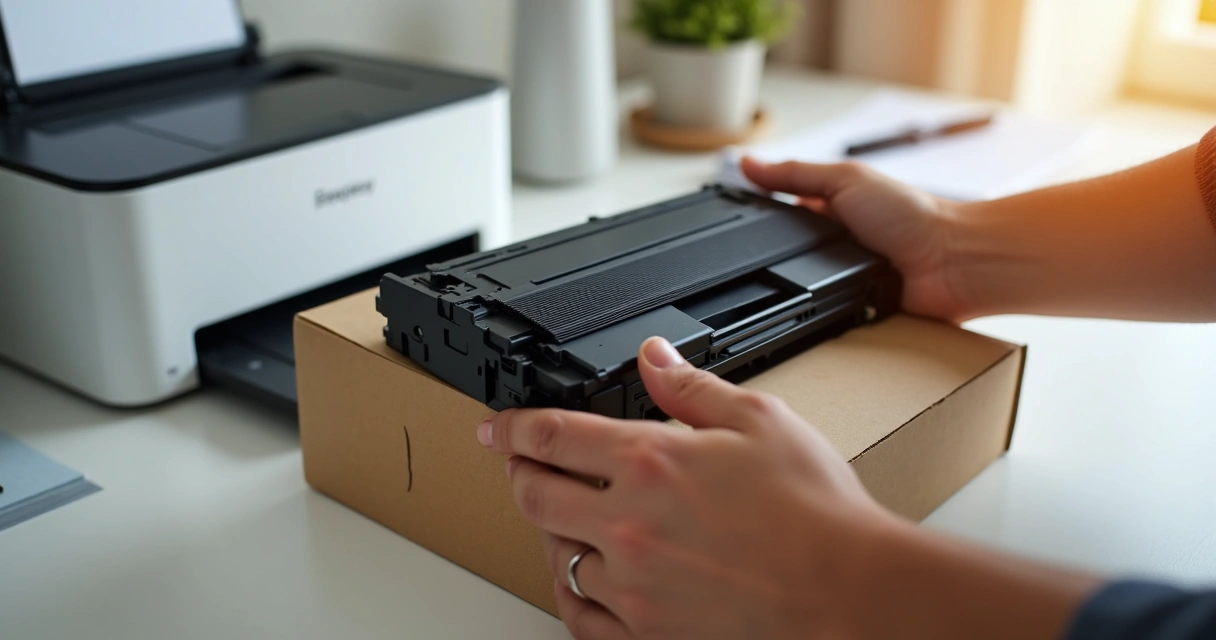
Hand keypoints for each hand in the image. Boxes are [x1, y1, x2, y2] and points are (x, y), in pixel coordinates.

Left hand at [476, 337, 899, 638]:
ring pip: (557, 557)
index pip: (552, 436)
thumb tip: (653, 355)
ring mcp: (634, 586)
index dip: (512, 428)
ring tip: (559, 520)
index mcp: (651, 462)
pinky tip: (577, 583)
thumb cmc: (815, 513)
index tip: (496, 429)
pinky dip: (570, 595)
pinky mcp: (649, 635)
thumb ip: (692, 386)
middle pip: (536, 495)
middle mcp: (629, 524)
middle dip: (519, 474)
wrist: (850, 593)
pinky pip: (581, 618)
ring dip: (550, 532)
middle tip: (519, 466)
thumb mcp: (760, 420)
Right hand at [741, 156, 968, 321]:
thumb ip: (795, 173)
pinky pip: (822, 310)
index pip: (781, 208)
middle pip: (785, 250)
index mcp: (833, 204)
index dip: (758, 213)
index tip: (729, 214)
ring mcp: (844, 272)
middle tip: (763, 254)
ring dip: (798, 281)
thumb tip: (747, 162)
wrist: (950, 262)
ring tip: (797, 275)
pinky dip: (819, 307)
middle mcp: (837, 238)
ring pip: (800, 283)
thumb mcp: (845, 180)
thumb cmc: (912, 215)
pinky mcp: (852, 304)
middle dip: (775, 254)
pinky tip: (815, 302)